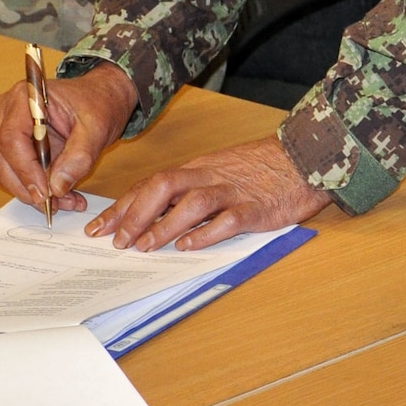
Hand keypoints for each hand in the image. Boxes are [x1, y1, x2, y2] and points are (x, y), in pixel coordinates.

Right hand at [0, 60, 137, 213]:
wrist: (102, 97)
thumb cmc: (98, 104)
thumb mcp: (97, 128)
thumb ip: (79, 157)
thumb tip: (57, 187)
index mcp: (26, 97)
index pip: (12, 138)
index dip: (25, 169)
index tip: (45, 193)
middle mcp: (9, 110)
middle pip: (1, 156)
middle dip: (25, 186)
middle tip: (53, 206)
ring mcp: (7, 126)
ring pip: (5, 168)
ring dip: (30, 192)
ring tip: (64, 203)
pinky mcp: (16, 144)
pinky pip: (16, 171)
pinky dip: (36, 188)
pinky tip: (62, 197)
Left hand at [87, 135, 344, 251]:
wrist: (306, 158)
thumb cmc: (262, 168)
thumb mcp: (220, 170)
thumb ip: (192, 189)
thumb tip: (155, 216)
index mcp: (198, 168)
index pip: (151, 184)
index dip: (123, 206)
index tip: (99, 228)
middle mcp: (210, 176)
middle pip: (164, 187)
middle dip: (135, 214)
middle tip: (116, 241)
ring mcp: (233, 191)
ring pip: (192, 203)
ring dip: (164, 225)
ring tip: (145, 246)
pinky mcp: (256, 208)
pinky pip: (228, 220)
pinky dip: (206, 234)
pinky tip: (189, 247)